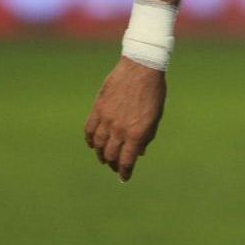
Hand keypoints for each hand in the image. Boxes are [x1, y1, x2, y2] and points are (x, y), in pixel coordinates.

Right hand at [84, 57, 167, 180]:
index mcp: (137, 133)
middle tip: (115, 166)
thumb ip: (146, 136)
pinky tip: (92, 143)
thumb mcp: (155, 116)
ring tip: (104, 157)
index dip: (124, 172)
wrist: (141, 67)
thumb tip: (139, 152)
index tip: (124, 177)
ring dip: (100, 154)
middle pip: (110, 155)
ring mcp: (107, 119)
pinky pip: (89, 130)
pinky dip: (89, 140)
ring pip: (97, 145)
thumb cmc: (153, 92)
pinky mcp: (98, 108)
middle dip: (113, 164)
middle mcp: (120, 129)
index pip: (126, 161)